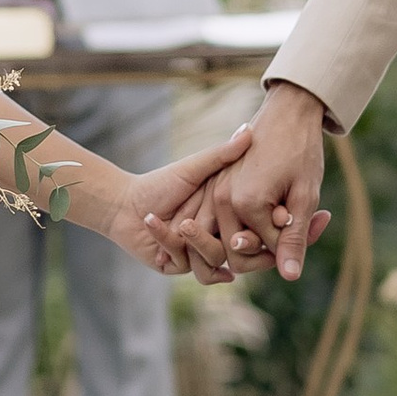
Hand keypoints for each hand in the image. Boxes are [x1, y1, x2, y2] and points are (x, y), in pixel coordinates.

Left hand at [110, 128, 256, 269]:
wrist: (125, 203)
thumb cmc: (161, 183)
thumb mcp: (194, 168)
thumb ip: (222, 155)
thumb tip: (249, 129)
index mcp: (226, 218)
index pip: (253, 230)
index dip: (259, 228)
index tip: (271, 217)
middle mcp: (215, 239)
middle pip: (237, 250)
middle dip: (233, 240)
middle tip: (228, 229)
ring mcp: (196, 255)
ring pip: (212, 262)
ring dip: (197, 241)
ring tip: (182, 223)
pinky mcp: (176, 266)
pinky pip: (184, 263)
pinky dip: (166, 240)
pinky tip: (152, 221)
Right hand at [195, 80, 333, 281]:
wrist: (288, 113)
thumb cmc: (301, 152)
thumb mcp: (304, 197)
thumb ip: (293, 239)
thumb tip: (289, 276)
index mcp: (242, 204)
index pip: (263, 251)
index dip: (290, 242)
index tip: (312, 217)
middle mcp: (220, 200)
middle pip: (236, 252)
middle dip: (266, 246)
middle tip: (292, 216)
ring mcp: (213, 192)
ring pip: (224, 241)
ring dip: (251, 237)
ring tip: (280, 212)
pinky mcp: (213, 186)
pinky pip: (220, 223)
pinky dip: (240, 225)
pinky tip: (266, 209)